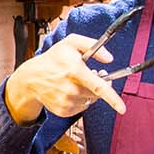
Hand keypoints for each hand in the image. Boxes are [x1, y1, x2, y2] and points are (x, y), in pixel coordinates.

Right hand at [4, 34, 125, 124]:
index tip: (122, 108)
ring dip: (88, 92)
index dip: (113, 99)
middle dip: (99, 85)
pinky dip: (80, 99)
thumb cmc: (53, 59)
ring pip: (90, 100)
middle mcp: (71, 89)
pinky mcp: (64, 111)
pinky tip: (69, 90)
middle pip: (97, 93)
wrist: (31, 78)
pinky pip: (81, 107)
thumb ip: (92, 45)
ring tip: (76, 82)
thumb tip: (109, 58)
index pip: (99, 88)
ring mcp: (67, 102)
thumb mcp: (71, 43)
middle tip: (91, 75)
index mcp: (75, 71)